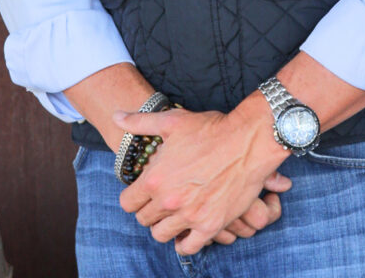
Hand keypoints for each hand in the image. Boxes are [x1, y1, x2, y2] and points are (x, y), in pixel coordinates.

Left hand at [116, 100, 289, 253]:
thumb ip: (140, 122)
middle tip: (162, 199)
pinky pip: (188, 247)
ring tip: (174, 214)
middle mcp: (168, 201)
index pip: (127, 203)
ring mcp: (189, 215)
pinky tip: (188, 230)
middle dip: (150, 210)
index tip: (144, 191)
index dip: (134, 196)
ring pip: (161, 235)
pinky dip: (185, 242)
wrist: (248, 141)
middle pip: (144, 220)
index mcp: (155, 178)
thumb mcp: (172, 121)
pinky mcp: (210, 225)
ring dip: (165, 226)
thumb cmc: (210, 129)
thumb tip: (116, 116)